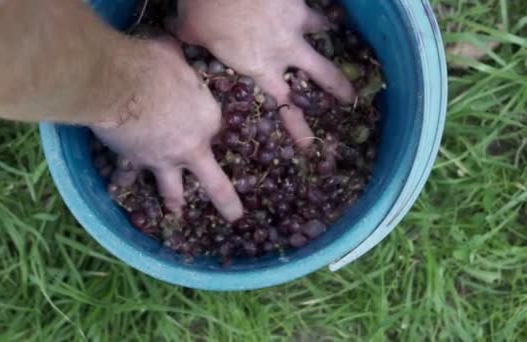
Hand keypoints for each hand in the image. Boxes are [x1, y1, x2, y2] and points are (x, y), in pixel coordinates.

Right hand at [90, 37, 242, 220]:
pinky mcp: (135, 162)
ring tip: (176, 212)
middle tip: (235, 216)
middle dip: (226, 201)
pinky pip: (129, 175)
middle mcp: (191, 147)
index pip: (215, 130)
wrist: (121, 84)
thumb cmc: (154, 65)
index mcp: (208, 120)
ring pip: (172, 189)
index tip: (200, 124)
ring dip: (174, 202)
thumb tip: (170, 49)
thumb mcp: (174, 56)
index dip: (207, 128)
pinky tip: (118, 187)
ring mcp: (163, 159)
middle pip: (213, 181)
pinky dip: (123, 180)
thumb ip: (178, 61)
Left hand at [170, 0, 355, 145]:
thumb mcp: (190, 31)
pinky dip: (310, 5)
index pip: (283, 105)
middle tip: (350, 98)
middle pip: (320, 74)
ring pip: (322, 32)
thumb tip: (176, 35)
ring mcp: (295, 21)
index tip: (309, 143)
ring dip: (325, 30)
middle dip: (338, 87)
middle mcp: (284, 49)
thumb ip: (189, 39)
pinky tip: (309, 5)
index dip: (298, 126)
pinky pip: (312, 4)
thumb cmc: (204, 7)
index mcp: (259, 66)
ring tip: (329, 28)